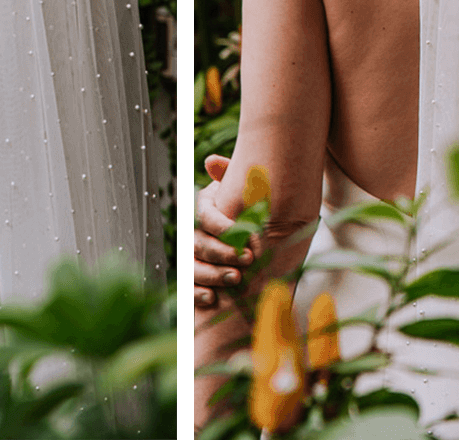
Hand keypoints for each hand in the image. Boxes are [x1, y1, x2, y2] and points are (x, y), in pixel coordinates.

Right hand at [194, 153, 252, 308]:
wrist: (268, 236)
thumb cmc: (256, 208)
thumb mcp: (250, 187)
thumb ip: (233, 173)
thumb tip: (211, 161)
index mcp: (207, 208)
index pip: (205, 216)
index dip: (223, 226)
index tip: (245, 234)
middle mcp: (198, 232)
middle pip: (200, 243)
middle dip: (223, 253)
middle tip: (247, 260)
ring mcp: (196, 256)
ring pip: (194, 265)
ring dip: (213, 274)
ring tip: (236, 279)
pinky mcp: (198, 278)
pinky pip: (190, 287)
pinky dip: (199, 293)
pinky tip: (212, 298)